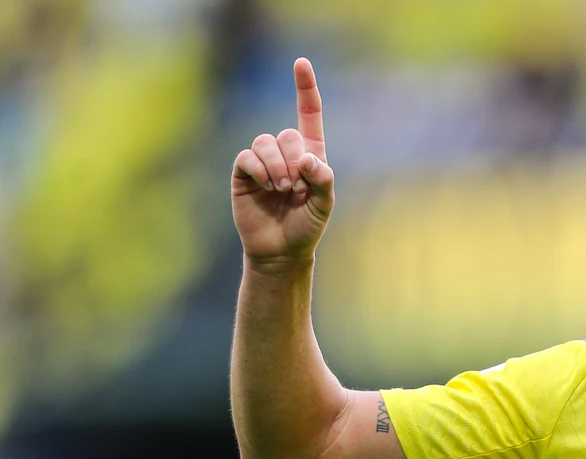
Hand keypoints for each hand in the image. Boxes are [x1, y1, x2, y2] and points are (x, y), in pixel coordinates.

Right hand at [232, 58, 334, 266]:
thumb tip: (308, 159)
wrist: (280, 250)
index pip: (308, 115)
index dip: (305, 88)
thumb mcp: (324, 205)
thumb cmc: (306, 227)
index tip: (301, 62)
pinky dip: (259, 169)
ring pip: (266, 142)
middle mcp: (285, 154)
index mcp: (310, 155)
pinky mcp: (243, 172)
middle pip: (288, 135)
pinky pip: (247, 156)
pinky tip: (265, 185)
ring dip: (277, 166)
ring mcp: (262, 161)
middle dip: (294, 161)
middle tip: (296, 187)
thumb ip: (323, 180)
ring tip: (282, 189)